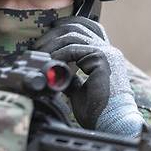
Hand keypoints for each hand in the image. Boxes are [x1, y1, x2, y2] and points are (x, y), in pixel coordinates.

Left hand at [34, 16, 144, 136]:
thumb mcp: (79, 90)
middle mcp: (109, 51)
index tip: (49, 32)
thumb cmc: (98, 112)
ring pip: (73, 35)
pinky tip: (49, 63)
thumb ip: (70, 77)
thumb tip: (55, 71)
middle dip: (55, 32)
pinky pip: (73, 49)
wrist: (112, 124)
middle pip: (79, 26)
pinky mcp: (102, 58)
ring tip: (40, 54)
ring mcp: (107, 52)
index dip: (67, 26)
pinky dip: (57, 54)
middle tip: (38, 45)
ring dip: (52, 43)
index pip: (88, 28)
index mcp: (105, 56)